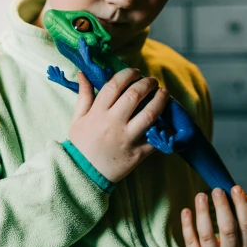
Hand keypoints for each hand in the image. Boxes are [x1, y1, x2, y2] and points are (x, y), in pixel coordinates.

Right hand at [68, 68, 167, 182]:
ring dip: (160, 100)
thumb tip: (83, 74)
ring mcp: (127, 139)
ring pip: (149, 115)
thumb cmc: (81, 145)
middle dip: (147, 83)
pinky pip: (154, 140)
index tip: (136, 71)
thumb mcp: (78, 119)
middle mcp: (113, 123)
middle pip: (134, 96)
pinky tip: (169, 122)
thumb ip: (84, 95)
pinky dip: (164, 131)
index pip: (115, 85)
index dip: (128, 74)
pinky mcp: (137, 154)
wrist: (83, 174)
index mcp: (98, 113)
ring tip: (164, 93)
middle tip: (152, 80)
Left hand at [182, 186, 246, 246]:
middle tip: (217, 190)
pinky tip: (186, 211)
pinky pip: (191, 243)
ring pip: (207, 235)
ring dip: (203, 213)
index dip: (242, 205)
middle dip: (222, 208)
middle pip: (227, 230)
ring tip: (201, 196)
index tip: (236, 188)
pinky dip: (187, 226)